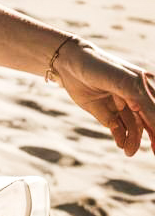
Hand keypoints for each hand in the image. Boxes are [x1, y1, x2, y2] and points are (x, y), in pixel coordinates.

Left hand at [54, 40, 154, 157]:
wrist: (69, 63)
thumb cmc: (99, 66)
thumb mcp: (122, 81)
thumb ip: (138, 98)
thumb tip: (150, 117)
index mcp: (144, 88)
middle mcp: (135, 98)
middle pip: (148, 121)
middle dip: (153, 138)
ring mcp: (121, 107)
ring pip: (133, 128)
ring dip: (134, 140)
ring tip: (129, 152)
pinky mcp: (106, 113)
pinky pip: (118, 129)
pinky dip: (121, 137)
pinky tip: (122, 144)